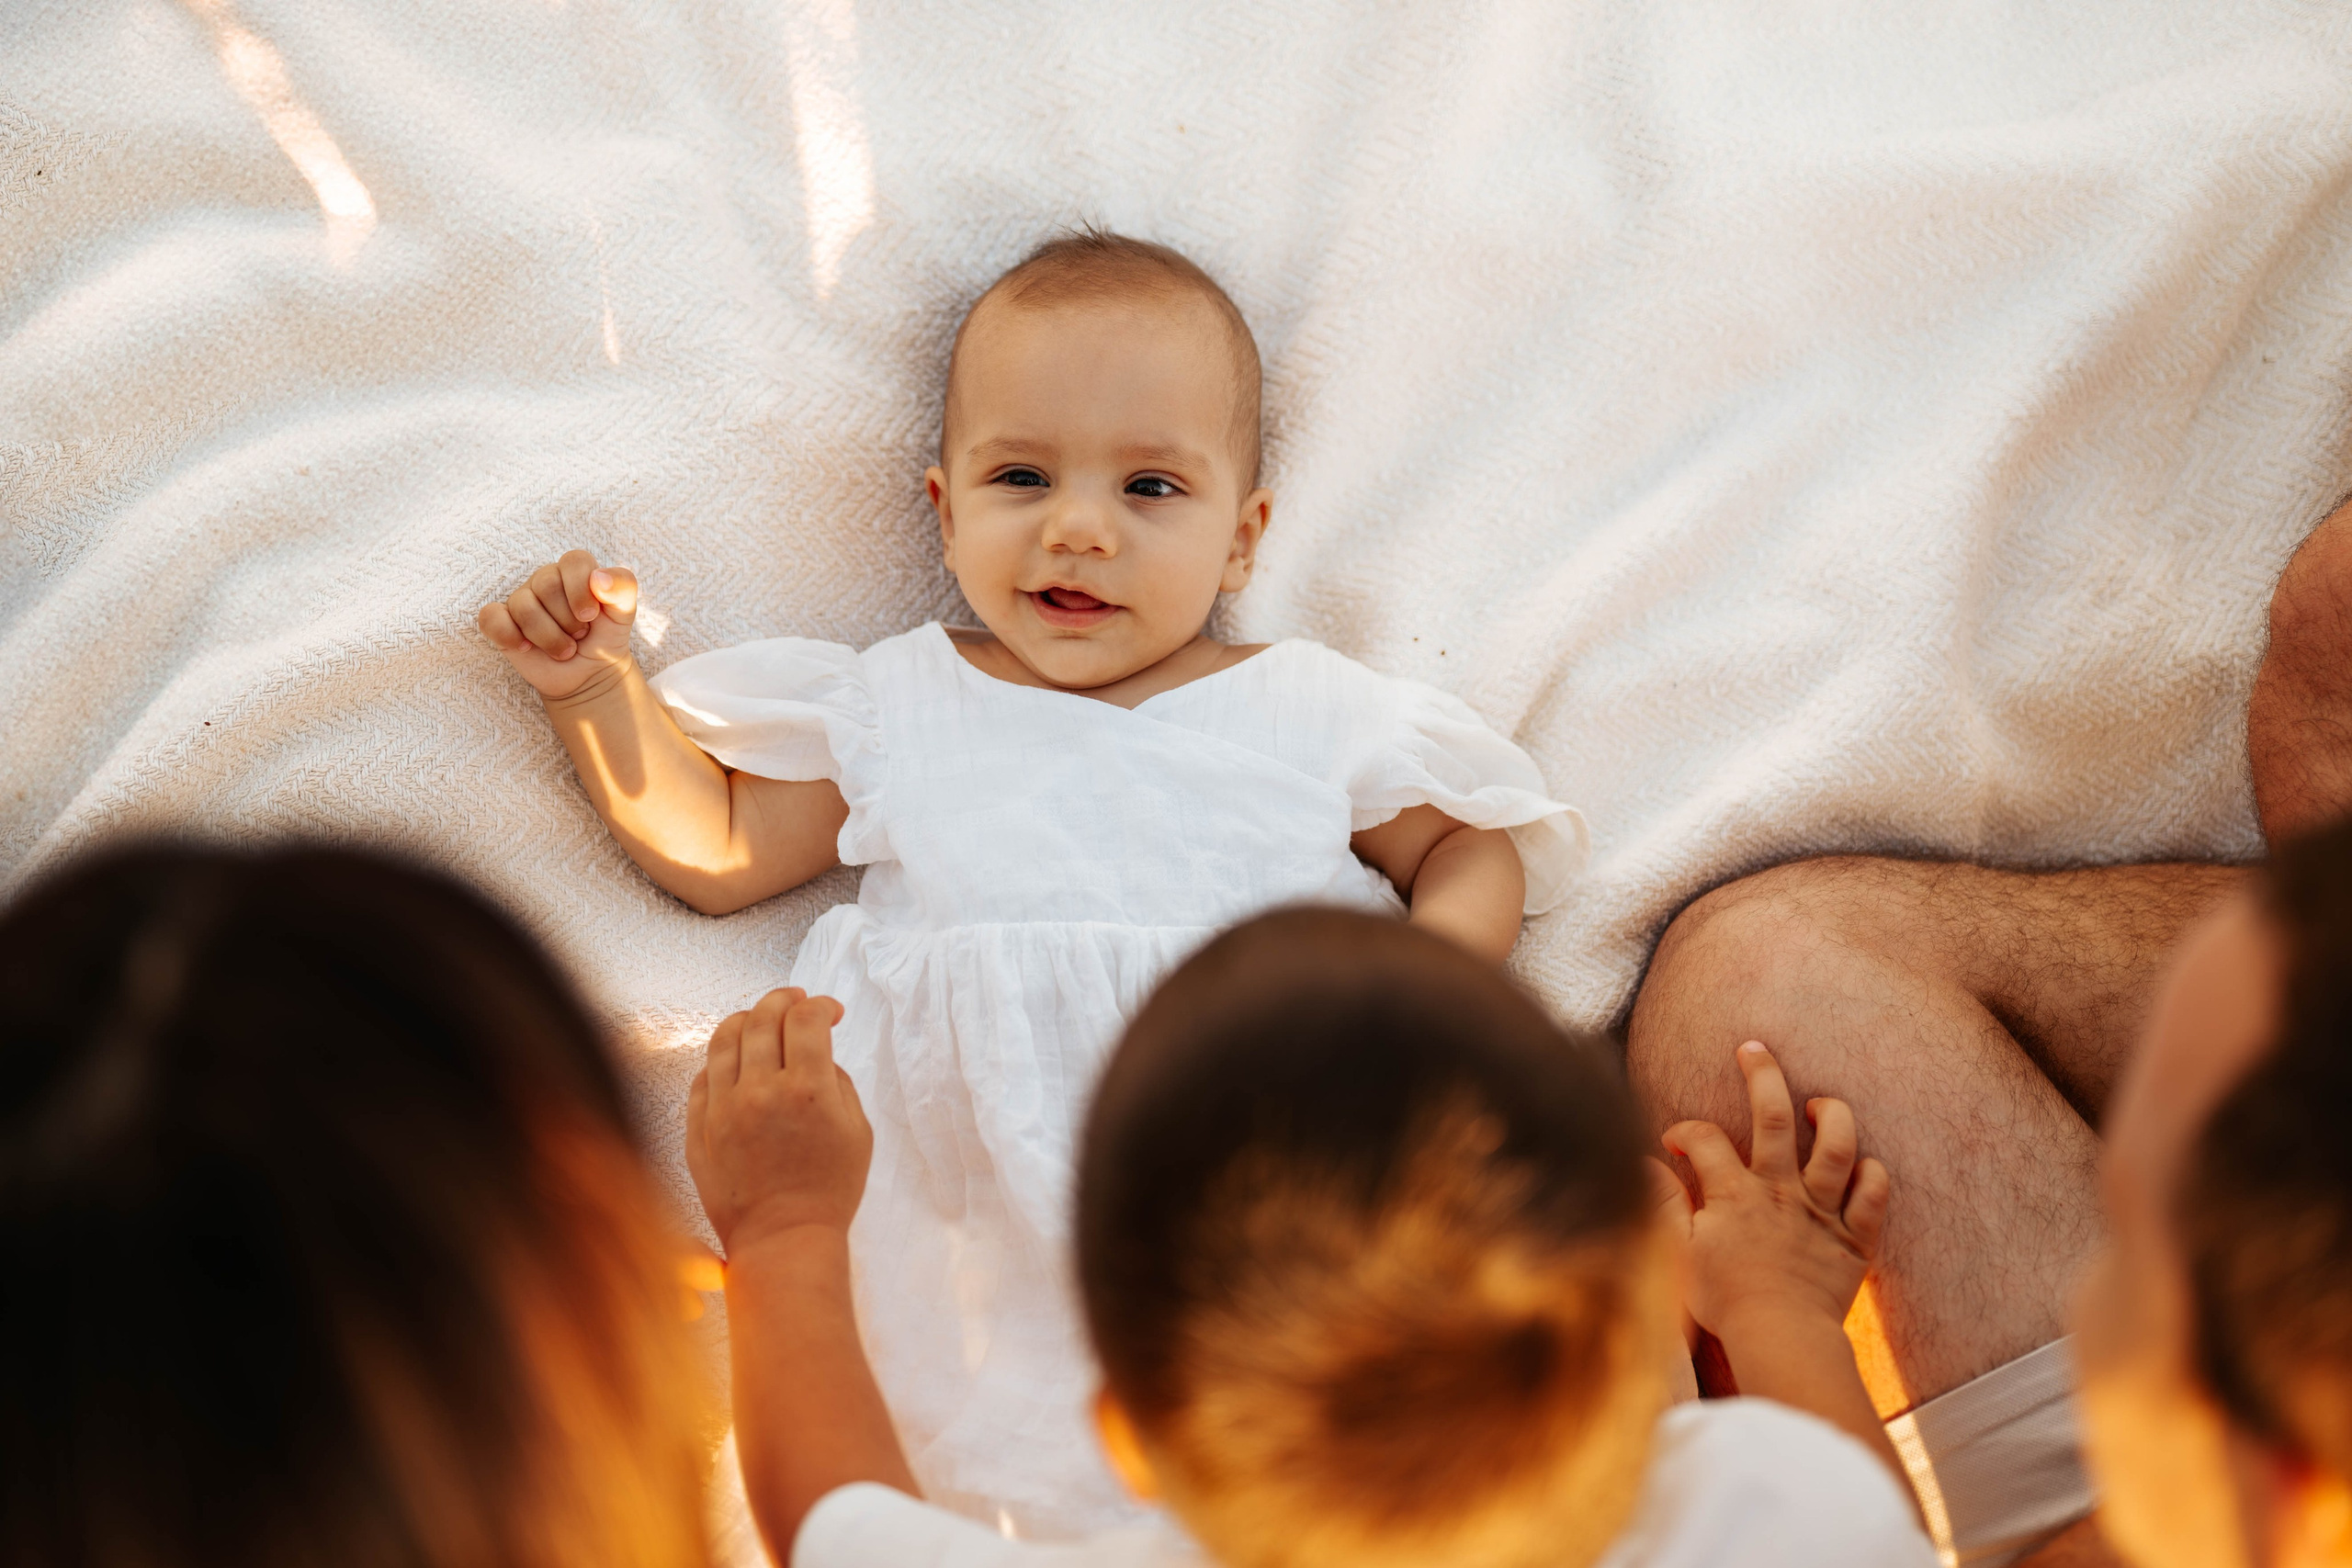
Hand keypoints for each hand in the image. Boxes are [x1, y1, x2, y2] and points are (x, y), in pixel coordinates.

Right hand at [477, 549, 639, 699]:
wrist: (590, 674)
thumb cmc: (605, 637)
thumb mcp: (624, 613)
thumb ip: (623, 587)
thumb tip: (598, 577)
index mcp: (574, 571)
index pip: (573, 561)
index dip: (581, 590)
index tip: (591, 616)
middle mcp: (545, 580)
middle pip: (546, 585)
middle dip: (568, 620)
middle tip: (579, 635)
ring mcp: (521, 600)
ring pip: (523, 607)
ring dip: (549, 638)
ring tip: (565, 649)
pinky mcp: (501, 622)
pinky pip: (491, 618)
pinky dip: (509, 636)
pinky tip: (526, 648)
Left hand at [685, 988, 871, 1252]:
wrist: (784, 1239)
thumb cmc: (829, 1191)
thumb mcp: (858, 1131)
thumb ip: (838, 1081)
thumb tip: (817, 1053)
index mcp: (807, 1091)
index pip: (806, 1018)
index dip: (821, 1005)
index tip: (830, 1011)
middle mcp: (760, 1092)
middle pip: (763, 1016)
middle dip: (784, 999)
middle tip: (796, 1002)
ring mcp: (723, 1109)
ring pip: (725, 1036)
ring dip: (748, 1019)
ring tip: (761, 1022)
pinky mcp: (699, 1128)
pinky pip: (703, 1075)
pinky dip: (722, 1060)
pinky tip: (737, 1064)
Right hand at [1659, 1040, 1889, 1338]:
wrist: (1780, 1337)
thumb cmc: (1724, 1300)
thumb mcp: (1677, 1252)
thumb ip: (1661, 1204)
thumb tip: (1642, 1165)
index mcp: (1733, 1193)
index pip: (1705, 1138)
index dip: (1685, 1131)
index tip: (1675, 1142)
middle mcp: (1780, 1191)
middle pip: (1773, 1116)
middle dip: (1762, 1074)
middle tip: (1754, 1049)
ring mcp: (1821, 1211)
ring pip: (1836, 1145)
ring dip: (1831, 1115)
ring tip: (1819, 1103)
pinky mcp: (1854, 1238)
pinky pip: (1874, 1195)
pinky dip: (1873, 1174)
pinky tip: (1863, 1165)